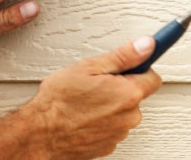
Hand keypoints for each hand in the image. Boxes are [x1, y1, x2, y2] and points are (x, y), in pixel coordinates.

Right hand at [0, 37, 162, 158]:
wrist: (37, 135)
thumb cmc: (58, 102)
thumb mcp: (90, 68)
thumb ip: (124, 56)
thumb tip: (148, 45)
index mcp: (129, 94)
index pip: (153, 77)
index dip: (140, 69)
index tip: (134, 64)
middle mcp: (130, 116)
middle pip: (137, 95)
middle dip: (122, 87)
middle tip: (98, 83)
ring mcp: (119, 133)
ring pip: (124, 111)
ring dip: (111, 105)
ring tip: (86, 101)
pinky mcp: (108, 145)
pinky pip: (113, 126)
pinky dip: (102, 120)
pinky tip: (84, 116)